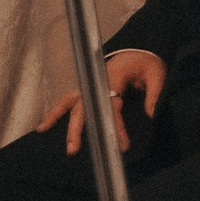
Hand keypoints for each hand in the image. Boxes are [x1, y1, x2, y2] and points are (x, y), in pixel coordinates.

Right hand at [40, 48, 165, 156]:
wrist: (136, 50)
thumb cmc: (145, 63)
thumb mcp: (156, 73)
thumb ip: (154, 93)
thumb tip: (152, 115)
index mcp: (115, 76)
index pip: (112, 104)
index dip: (115, 125)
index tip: (122, 146)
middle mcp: (97, 81)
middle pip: (84, 106)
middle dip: (78, 128)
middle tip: (74, 150)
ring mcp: (89, 85)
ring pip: (72, 105)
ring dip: (65, 125)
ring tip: (64, 147)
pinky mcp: (86, 89)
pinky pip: (67, 102)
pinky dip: (55, 114)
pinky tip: (43, 128)